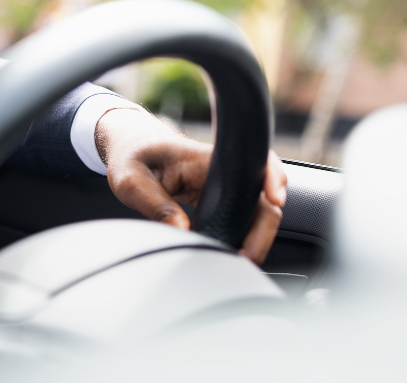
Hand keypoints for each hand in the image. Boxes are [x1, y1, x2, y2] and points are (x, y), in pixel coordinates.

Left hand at [96, 108, 286, 264]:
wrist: (130, 147)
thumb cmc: (131, 156)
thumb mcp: (131, 181)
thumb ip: (155, 205)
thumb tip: (182, 232)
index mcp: (204, 157)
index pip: (252, 161)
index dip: (272, 178)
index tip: (276, 200)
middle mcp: (221, 169)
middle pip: (262, 197)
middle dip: (262, 229)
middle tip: (247, 257)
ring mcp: (222, 184)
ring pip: (254, 210)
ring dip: (252, 235)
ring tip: (237, 260)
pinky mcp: (218, 197)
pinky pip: (240, 216)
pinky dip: (238, 234)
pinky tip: (226, 251)